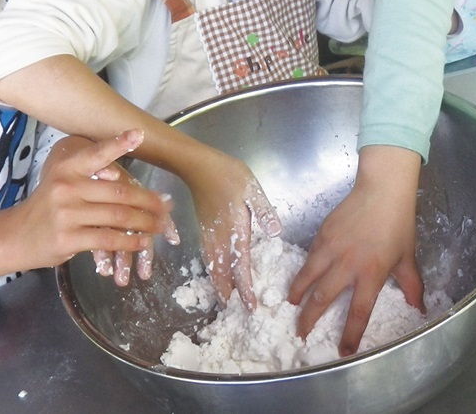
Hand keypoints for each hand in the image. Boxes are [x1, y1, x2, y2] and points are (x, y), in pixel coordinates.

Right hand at [24, 130, 175, 275]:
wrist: (15, 235)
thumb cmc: (48, 205)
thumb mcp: (62, 181)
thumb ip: (90, 176)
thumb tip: (126, 179)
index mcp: (67, 168)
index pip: (96, 153)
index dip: (119, 143)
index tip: (139, 134)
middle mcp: (67, 187)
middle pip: (119, 192)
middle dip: (148, 200)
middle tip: (167, 204)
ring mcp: (67, 214)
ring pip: (118, 216)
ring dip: (145, 222)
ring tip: (160, 225)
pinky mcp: (69, 238)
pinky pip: (108, 239)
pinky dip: (129, 241)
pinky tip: (142, 242)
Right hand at [184, 147, 281, 311]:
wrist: (199, 166)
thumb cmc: (228, 175)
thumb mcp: (252, 190)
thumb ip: (264, 212)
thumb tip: (276, 234)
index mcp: (234, 231)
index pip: (240, 267)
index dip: (245, 289)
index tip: (250, 307)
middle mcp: (219, 238)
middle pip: (222, 273)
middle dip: (228, 292)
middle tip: (233, 309)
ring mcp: (208, 234)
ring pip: (212, 266)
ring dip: (218, 283)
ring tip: (223, 297)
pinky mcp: (202, 227)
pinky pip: (206, 256)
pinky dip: (210, 268)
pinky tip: (212, 269)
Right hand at [288, 146, 423, 356]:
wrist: (382, 190)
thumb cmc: (398, 224)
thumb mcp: (408, 258)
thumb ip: (411, 286)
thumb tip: (418, 308)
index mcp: (371, 274)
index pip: (358, 312)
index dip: (350, 335)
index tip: (342, 351)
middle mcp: (348, 264)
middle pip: (323, 298)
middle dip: (309, 319)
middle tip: (302, 333)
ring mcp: (331, 247)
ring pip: (308, 276)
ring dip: (298, 294)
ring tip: (292, 305)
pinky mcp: (322, 233)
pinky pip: (310, 256)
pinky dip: (304, 269)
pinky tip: (303, 275)